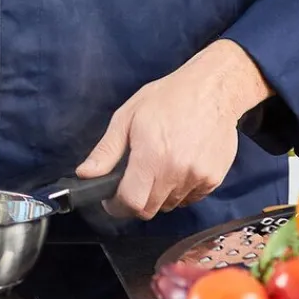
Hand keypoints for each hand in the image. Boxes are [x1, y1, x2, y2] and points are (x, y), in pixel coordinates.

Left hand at [75, 40, 270, 219]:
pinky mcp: (213, 180)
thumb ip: (106, 150)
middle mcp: (176, 171)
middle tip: (135, 176)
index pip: (130, 203)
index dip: (116, 205)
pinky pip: (190, 198)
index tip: (111, 198)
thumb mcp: (128, 116)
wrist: (212, 89)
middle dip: (136, 200)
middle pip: (149, 209)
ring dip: (159, 193)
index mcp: (151, 156)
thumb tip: (84, 174)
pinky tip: (180, 163)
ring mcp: (197, 177)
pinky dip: (181, 189)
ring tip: (161, 162)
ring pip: (169, 204)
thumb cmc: (169, 97)